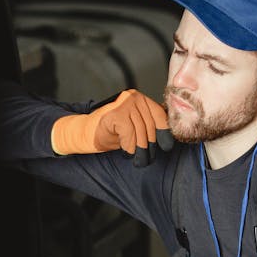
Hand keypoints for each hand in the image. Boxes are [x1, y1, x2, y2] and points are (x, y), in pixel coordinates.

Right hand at [51, 89, 169, 160]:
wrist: (86, 133)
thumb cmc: (111, 132)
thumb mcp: (134, 127)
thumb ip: (149, 125)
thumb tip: (169, 135)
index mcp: (141, 99)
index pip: (160, 115)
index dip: (165, 132)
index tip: (167, 146)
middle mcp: (134, 97)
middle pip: (150, 125)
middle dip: (149, 145)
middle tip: (146, 158)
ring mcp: (124, 103)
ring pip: (140, 132)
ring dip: (140, 150)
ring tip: (138, 159)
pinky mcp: (116, 113)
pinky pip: (129, 134)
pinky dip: (129, 146)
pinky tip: (126, 151)